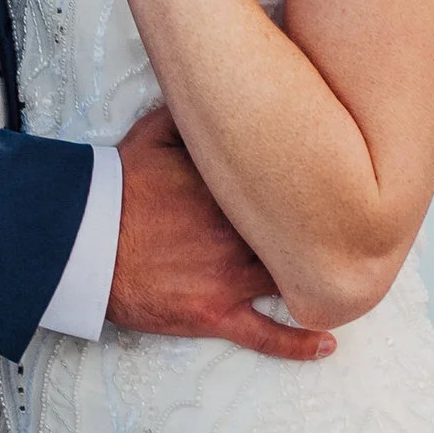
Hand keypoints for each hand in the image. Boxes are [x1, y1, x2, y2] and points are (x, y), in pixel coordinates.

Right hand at [105, 104, 333, 359]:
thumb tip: (221, 89)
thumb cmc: (114, 189)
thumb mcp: (153, 134)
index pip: (290, 187)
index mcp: (230, 189)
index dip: (315, 187)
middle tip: (353, 229)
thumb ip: (193, 114)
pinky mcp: (213, 314)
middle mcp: (238, 234)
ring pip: (291, 278)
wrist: (80, 244)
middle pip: (299, 235)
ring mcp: (229, 277)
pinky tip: (327, 343)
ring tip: (347, 276)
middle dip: (325, 232)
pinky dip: (299, 343)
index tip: (338, 181)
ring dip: (316, 277)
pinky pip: (265, 335)